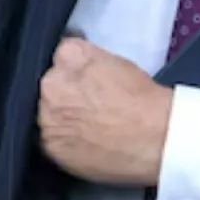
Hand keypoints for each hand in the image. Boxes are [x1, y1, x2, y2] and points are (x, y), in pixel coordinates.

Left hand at [38, 36, 172, 185]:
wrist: (155, 138)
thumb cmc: (143, 100)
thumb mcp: (117, 63)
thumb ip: (88, 62)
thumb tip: (79, 70)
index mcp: (69, 55)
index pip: (61, 54)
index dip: (73, 68)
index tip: (82, 78)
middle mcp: (51, 83)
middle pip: (48, 83)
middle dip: (62, 92)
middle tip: (86, 104)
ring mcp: (46, 116)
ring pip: (45, 112)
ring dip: (59, 117)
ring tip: (86, 126)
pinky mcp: (48, 145)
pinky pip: (49, 138)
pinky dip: (63, 140)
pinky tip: (84, 141)